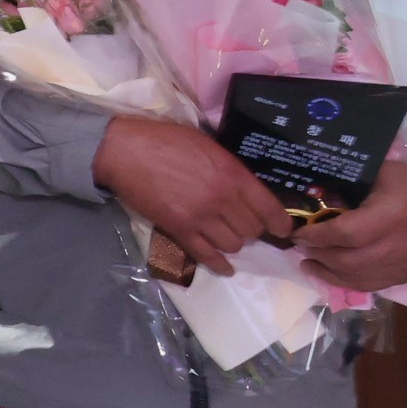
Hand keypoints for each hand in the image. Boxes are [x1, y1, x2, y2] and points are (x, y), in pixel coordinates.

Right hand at [94, 117, 293, 277]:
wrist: (123, 151)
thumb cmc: (164, 140)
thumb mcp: (206, 144)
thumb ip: (229, 167)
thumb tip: (244, 187)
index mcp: (232, 174)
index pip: (269, 208)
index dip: (280, 224)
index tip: (282, 230)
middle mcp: (222, 199)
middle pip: (253, 230)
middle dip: (251, 229)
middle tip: (242, 224)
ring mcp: (200, 218)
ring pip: (234, 245)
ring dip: (233, 242)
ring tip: (225, 234)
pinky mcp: (179, 230)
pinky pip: (207, 255)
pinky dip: (220, 265)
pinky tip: (226, 268)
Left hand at [293, 161, 406, 290]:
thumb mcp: (378, 173)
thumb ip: (347, 184)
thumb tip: (308, 195)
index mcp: (392, 215)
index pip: (347, 234)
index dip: (317, 236)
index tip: (297, 234)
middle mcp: (400, 245)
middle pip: (349, 261)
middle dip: (319, 255)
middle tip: (298, 247)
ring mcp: (406, 265)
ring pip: (358, 278)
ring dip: (328, 273)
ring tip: (307, 262)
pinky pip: (371, 285)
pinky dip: (346, 282)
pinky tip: (329, 273)